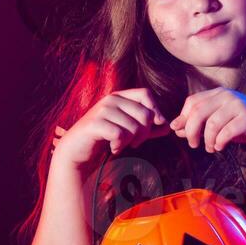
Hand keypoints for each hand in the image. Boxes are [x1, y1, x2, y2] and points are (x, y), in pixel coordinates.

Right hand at [52, 88, 170, 167]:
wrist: (77, 150)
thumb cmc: (105, 138)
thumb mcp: (129, 131)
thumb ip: (148, 128)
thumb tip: (168, 127)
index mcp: (120, 96)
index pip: (146, 94)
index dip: (155, 110)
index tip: (155, 127)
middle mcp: (112, 99)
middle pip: (145, 114)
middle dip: (144, 134)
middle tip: (134, 143)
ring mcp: (102, 110)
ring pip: (134, 128)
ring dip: (130, 142)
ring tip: (120, 145)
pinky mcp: (95, 124)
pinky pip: (120, 135)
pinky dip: (119, 146)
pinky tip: (113, 148)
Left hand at [170, 87, 245, 153]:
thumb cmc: (237, 126)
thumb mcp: (215, 123)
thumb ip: (196, 124)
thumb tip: (175, 128)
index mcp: (218, 93)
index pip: (192, 102)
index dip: (183, 118)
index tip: (181, 133)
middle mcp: (228, 96)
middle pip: (199, 112)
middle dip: (191, 131)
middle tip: (193, 144)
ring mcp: (240, 105)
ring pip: (212, 124)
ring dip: (207, 140)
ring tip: (210, 148)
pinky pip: (227, 132)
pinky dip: (220, 142)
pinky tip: (220, 147)